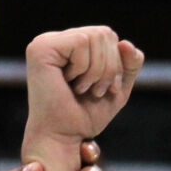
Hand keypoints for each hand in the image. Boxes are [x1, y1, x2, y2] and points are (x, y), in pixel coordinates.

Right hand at [23, 27, 144, 149]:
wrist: (63, 137)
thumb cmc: (85, 117)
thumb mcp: (117, 89)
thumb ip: (129, 65)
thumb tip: (126, 42)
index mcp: (71, 47)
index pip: (108, 36)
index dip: (116, 63)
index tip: (103, 90)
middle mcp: (57, 40)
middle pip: (105, 33)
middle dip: (109, 67)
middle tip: (93, 91)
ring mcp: (46, 41)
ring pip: (95, 36)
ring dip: (97, 71)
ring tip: (81, 89)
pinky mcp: (41, 48)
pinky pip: (82, 41)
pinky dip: (84, 68)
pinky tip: (69, 83)